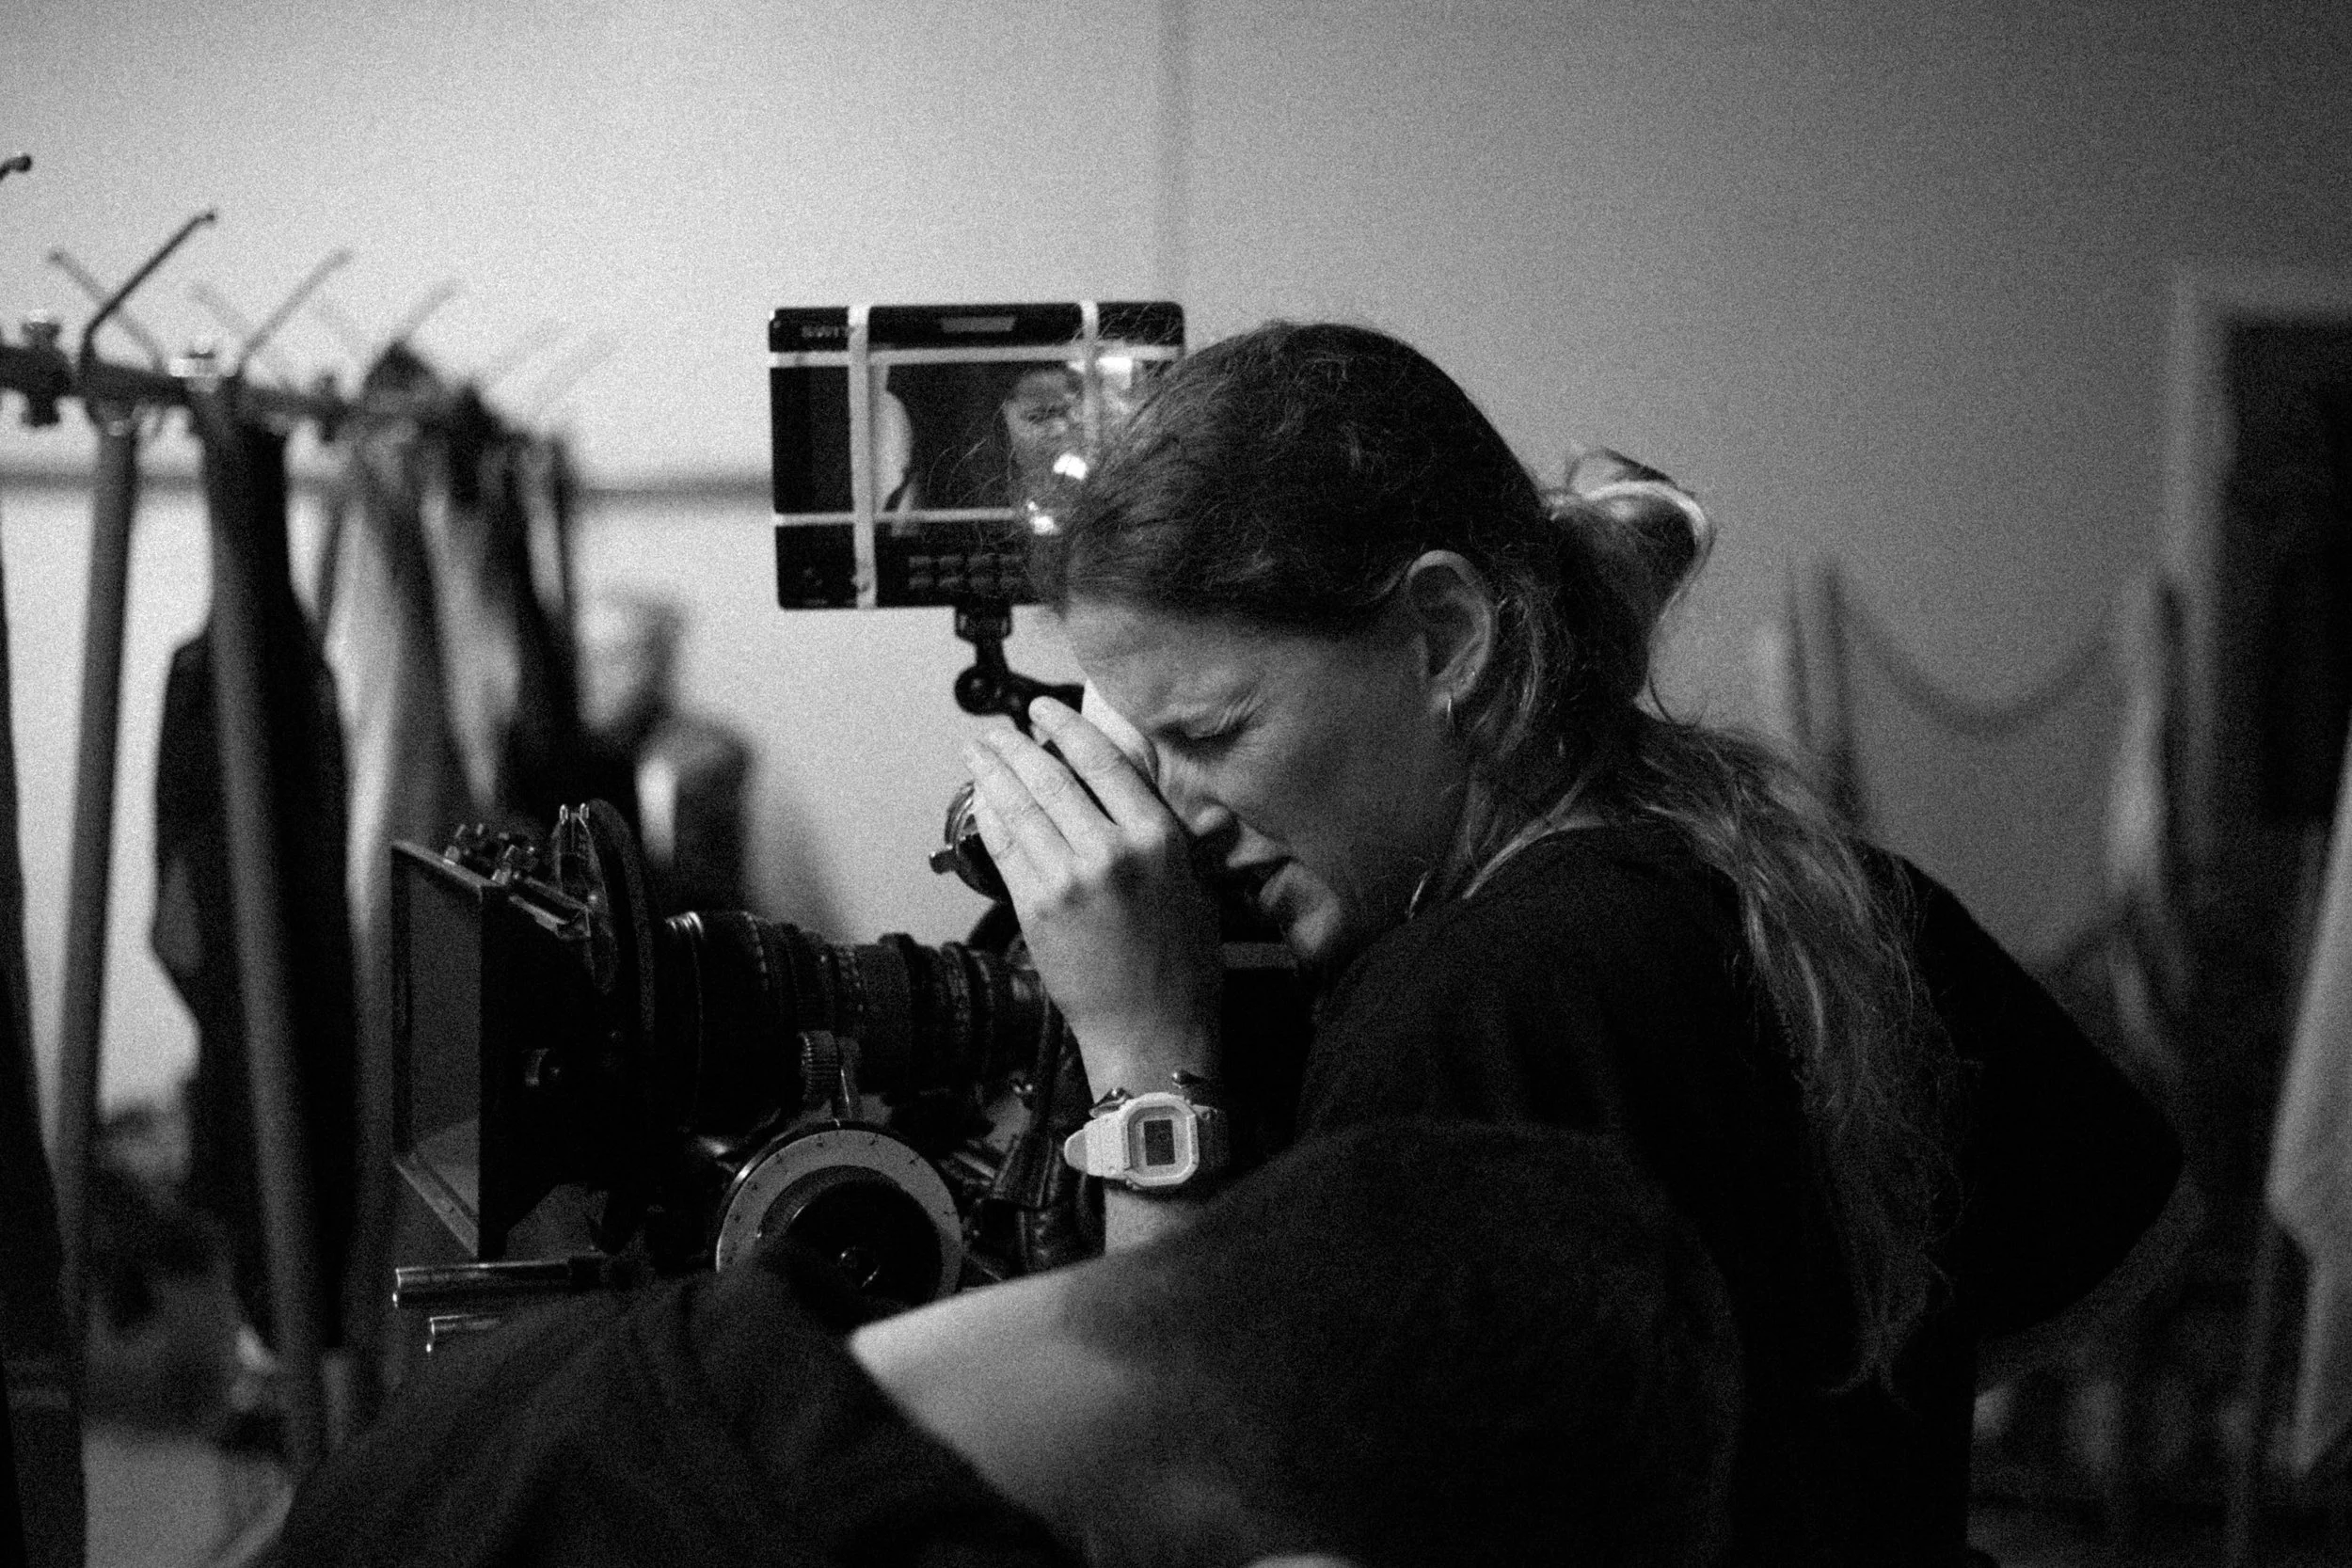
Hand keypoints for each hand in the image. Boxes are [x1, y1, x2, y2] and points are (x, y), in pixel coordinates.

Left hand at [962, 696, 1220, 1092]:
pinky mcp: (1035, 909)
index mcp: (1156, 839)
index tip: (1042, 710)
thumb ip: (1162, 830)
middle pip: (1051, 778)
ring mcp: (1067, 880)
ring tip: (978, 752)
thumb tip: (1131, 780)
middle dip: (1015, 746)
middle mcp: (1109, 852)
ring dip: (992, 774)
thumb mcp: (1193, 884)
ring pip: (1019, 808)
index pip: (1103, 761)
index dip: (1065, 727)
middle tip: (996, 729)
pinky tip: (981, 800)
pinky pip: (1004, 849)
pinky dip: (989, 817)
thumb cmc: (1182, 965)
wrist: (1153, 1030)